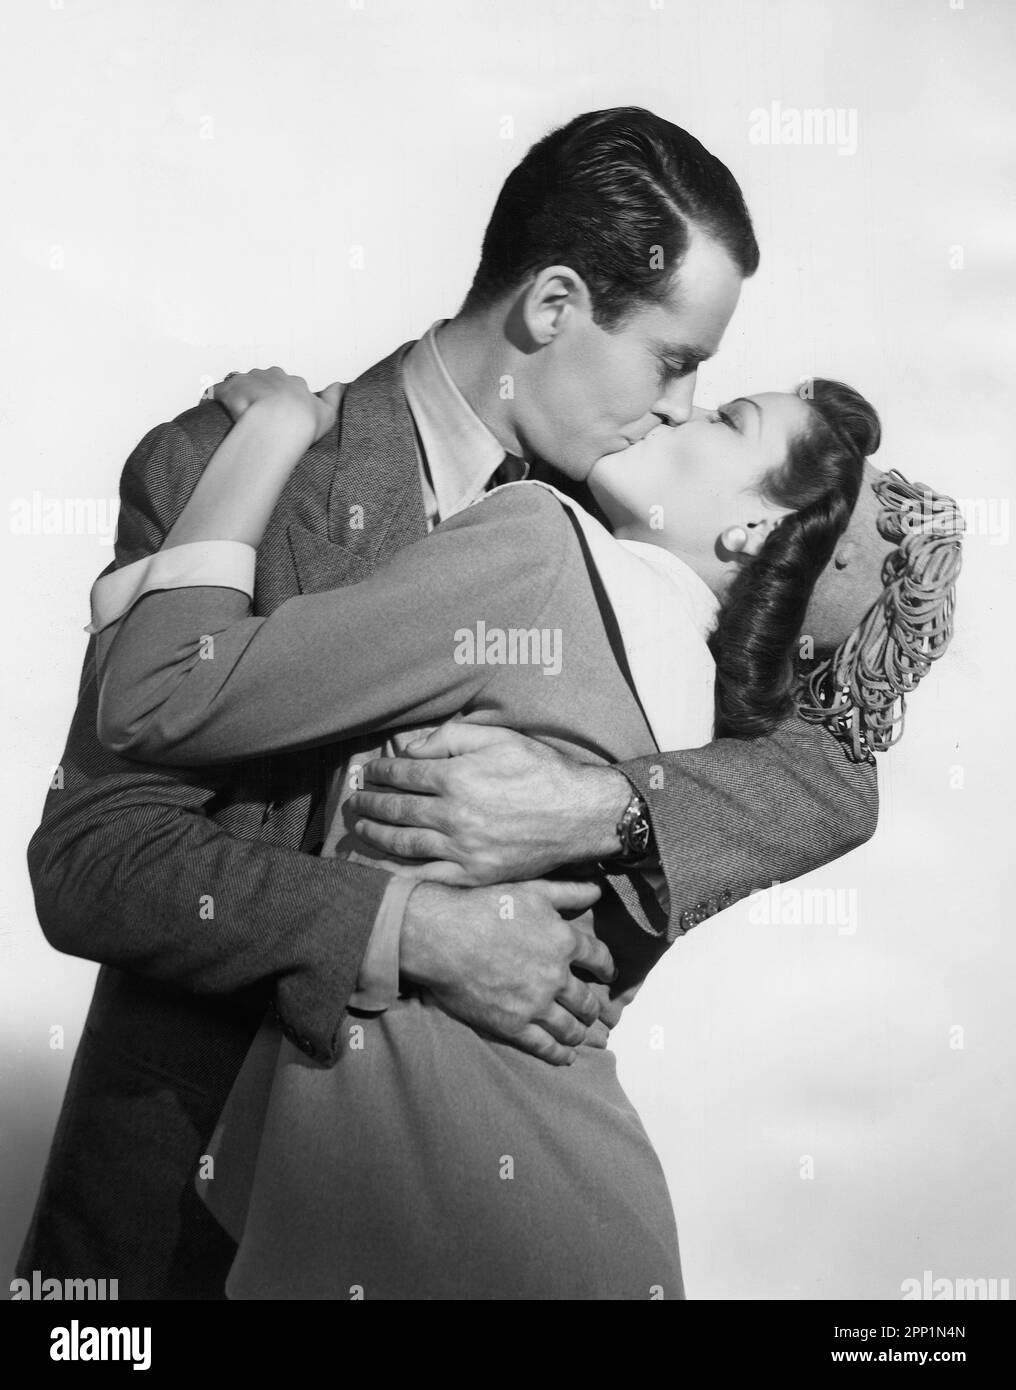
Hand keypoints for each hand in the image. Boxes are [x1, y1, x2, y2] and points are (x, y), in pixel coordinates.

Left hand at [212, 367, 343, 443]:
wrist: (278, 423)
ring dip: (237, 396)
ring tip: (234, 415)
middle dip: (258, 393)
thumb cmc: (303, 422)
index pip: (285, 384)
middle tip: (257, 415)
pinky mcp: (227, 389)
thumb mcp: (327, 413)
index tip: (279, 412)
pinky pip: (216, 392)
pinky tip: (211, 410)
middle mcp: (269, 375)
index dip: (281, 398)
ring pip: (240, 384)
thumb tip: (340, 385)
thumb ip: (333, 398)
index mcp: (292, 381)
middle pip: (261, 380)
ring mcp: (248, 380)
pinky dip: (212, 399)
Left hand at [349, 722, 632, 884]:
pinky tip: (380, 868)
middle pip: (396, 810)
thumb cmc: (542, 770)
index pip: (402, 775)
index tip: (367, 773)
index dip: (379, 773)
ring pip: (403, 844)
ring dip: (375, 835)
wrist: (580, 814)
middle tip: (354, 801)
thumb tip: (409, 750)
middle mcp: (453, 815)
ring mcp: (463, 849)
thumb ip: (450, 738)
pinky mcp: (475, 875)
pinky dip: (398, 873)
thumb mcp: (499, 738)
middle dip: (369, 804)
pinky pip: (427, 876)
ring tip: (360, 829)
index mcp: (456, 778)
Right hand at [399, 877, 616, 1064]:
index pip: (600, 959)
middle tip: (594, 1012)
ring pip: (570, 1027)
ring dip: (579, 1033)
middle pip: (587, 1000)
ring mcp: (536, 1004)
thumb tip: (598, 890)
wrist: (442, 937)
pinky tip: (566, 1057)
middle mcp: (556, 976)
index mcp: (564, 941)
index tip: (608, 975)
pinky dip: (559, 1055)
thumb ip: (568, 891)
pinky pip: (545, 1047)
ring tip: (580, 1034)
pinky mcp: (513, 1026)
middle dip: (593, 1008)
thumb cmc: (484, 907)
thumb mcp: (531, 890)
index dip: (607, 968)